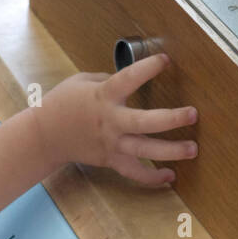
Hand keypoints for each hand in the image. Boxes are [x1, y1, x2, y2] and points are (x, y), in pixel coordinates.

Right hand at [35, 54, 197, 186]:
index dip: (147, 68)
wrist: (44, 136)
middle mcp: (110, 122)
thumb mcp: (82, 81)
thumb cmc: (62, 103)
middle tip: (193, 114)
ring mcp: (111, 143)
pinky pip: (133, 172)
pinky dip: (152, 178)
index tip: (165, 60)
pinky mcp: (110, 159)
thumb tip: (130, 81)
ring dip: (171, 151)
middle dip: (170, 119)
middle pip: (144, 123)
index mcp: (103, 97)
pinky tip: (170, 176)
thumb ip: (108, 79)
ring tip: (193, 149)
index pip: (128, 79)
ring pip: (144, 150)